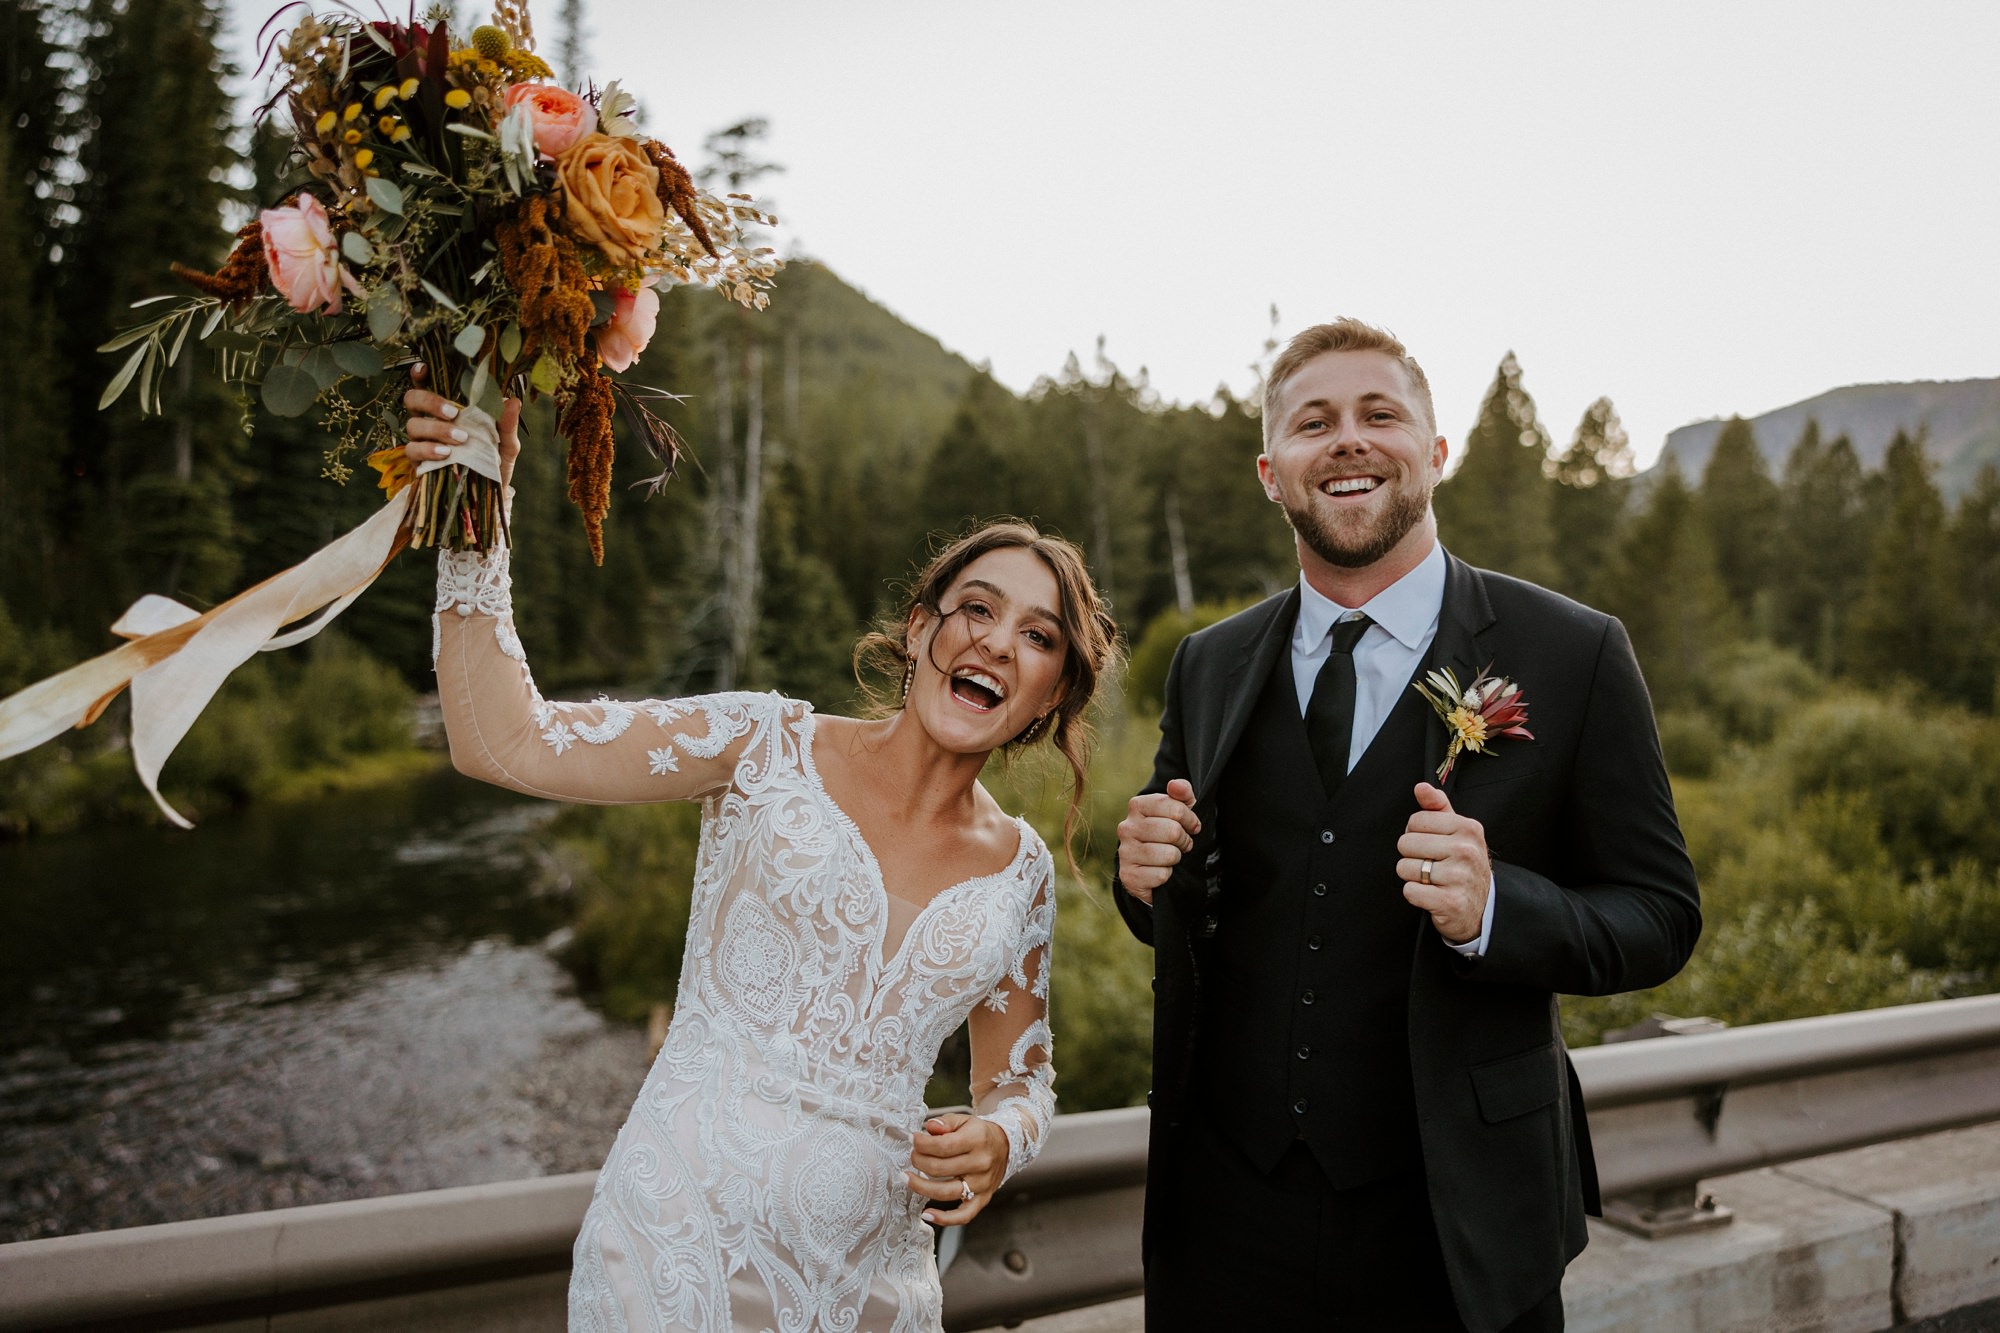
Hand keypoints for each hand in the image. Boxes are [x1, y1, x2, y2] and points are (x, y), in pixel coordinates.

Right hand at [402, 363, 521, 490]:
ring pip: (412, 425)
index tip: (424, 368)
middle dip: (429, 402)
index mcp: (449, 409)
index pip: (427, 384)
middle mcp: (430, 420)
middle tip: (453, 413)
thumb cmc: (495, 462)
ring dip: (436, 429)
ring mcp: (422, 440)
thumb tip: (512, 400)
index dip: (420, 374)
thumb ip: (507, 424)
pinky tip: (445, 454)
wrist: (491, 495)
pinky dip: (428, 450)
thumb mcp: (506, 444)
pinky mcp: (418, 462)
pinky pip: (413, 450)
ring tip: (460, 439)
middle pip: (412, 399)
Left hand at [905, 1113, 1007, 1226]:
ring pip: (946, 1192)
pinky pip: (963, 1215)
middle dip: (918, 1161)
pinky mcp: (983, 1199)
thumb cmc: (980, 1134)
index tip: (912, 1140)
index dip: (922, 1144)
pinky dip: (944, 1219)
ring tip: (907, 1178)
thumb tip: (930, 1128)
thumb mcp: (964, 1121)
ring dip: (921, 1187)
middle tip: (912, 1156)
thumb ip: (945, 1122)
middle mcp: (981, 1164)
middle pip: (940, 1168)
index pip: (943, 1146)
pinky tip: (927, 1215)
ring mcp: (982, 1184)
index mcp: (977, 1140)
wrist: (1006, 1146)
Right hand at [1115, 777, 1199, 905]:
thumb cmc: (1166, 832)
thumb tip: (1176, 785)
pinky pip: (1161, 875)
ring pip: (1168, 855)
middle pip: (1173, 831)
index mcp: (1137, 805)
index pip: (1176, 808)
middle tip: (1181, 844)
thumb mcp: (1178, 809)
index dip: (1190, 819)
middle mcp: (1126, 827)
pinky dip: (1166, 875)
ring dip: (1176, 858)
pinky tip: (1159, 871)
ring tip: (1170, 856)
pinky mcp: (1128, 876)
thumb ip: (1182, 793)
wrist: (1147, 865)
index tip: (1191, 826)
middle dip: (1184, 840)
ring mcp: (1125, 852)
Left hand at [1397, 783, 1490, 944]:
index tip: (1432, 845)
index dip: (1416, 834)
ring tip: (1433, 880)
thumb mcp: (1457, 832)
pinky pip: (1410, 891)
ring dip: (1413, 877)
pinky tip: (1432, 895)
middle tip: (1432, 865)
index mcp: (1468, 828)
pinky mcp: (1450, 901)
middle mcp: (1467, 850)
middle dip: (1413, 856)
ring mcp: (1460, 877)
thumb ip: (1437, 807)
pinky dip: (1416, 895)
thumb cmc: (1463, 865)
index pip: (1416, 820)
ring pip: (1405, 868)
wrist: (1483, 907)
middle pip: (1406, 843)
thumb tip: (1421, 787)